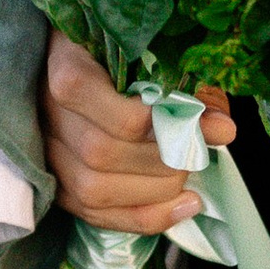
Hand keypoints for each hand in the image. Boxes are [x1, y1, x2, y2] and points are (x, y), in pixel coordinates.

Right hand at [44, 33, 228, 235]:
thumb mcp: (152, 51)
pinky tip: (181, 208)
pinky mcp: (58, 184)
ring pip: (95, 189)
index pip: (92, 97)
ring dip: (154, 191)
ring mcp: (46, 151)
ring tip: (189, 177)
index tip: (207, 124)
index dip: (154, 119)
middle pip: (100, 151)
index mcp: (65, 64)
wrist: (83, 62)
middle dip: (161, 160)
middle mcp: (46, 111)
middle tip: (199, 152)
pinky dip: (144, 217)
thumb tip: (222, 128)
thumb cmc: (125, 54)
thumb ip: (185, 85)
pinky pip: (95, 214)